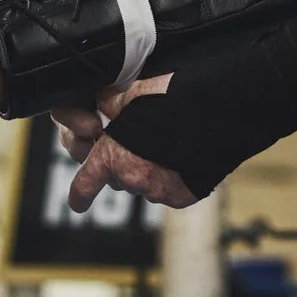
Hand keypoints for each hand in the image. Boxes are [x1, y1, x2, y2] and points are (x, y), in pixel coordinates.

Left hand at [64, 75, 196, 210]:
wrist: (219, 113)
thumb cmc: (173, 100)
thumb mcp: (132, 92)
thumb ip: (111, 104)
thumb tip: (103, 104)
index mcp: (113, 156)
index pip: (85, 183)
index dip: (79, 195)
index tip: (76, 203)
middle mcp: (133, 180)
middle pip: (119, 178)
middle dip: (124, 164)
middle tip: (140, 142)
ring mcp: (159, 191)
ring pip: (145, 184)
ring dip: (149, 171)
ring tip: (167, 144)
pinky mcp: (182, 197)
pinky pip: (169, 190)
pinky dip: (171, 178)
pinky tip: (183, 157)